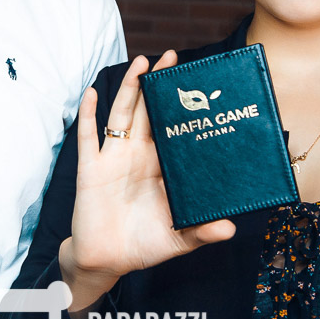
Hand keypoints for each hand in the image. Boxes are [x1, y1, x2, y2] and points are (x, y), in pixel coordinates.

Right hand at [61, 52, 234, 309]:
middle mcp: (138, 155)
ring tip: (142, 62)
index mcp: (161, 167)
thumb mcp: (178, 240)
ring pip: (123, 114)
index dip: (183, 107)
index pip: (174, 130)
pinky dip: (89, 113)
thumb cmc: (143, 245)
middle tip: (171, 57)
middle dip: (159, 84)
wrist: (106, 261)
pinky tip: (93, 92)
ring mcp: (114, 158)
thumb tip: (230, 228)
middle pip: (150, 112)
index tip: (197, 84)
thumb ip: (202, 232)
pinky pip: (89, 136)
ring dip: (131, 88)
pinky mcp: (92, 168)